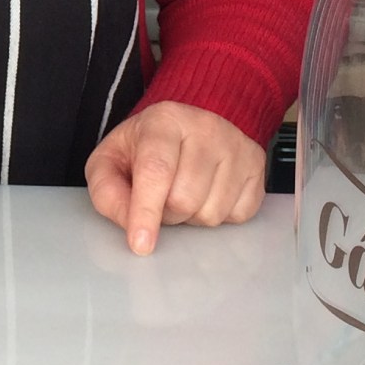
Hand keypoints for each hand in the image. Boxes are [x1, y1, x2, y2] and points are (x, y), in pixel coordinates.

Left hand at [85, 101, 266, 255]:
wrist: (189, 125)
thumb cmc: (145, 147)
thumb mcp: (110, 161)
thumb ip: (107, 191)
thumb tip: (129, 224)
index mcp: (164, 120)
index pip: (156, 170)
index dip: (146, 211)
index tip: (141, 243)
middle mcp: (206, 128)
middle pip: (185, 199)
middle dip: (167, 213)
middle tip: (161, 197)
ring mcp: (236, 147)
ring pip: (212, 213)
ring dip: (192, 217)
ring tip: (184, 192)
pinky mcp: (257, 166)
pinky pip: (238, 215)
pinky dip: (219, 215)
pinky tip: (208, 193)